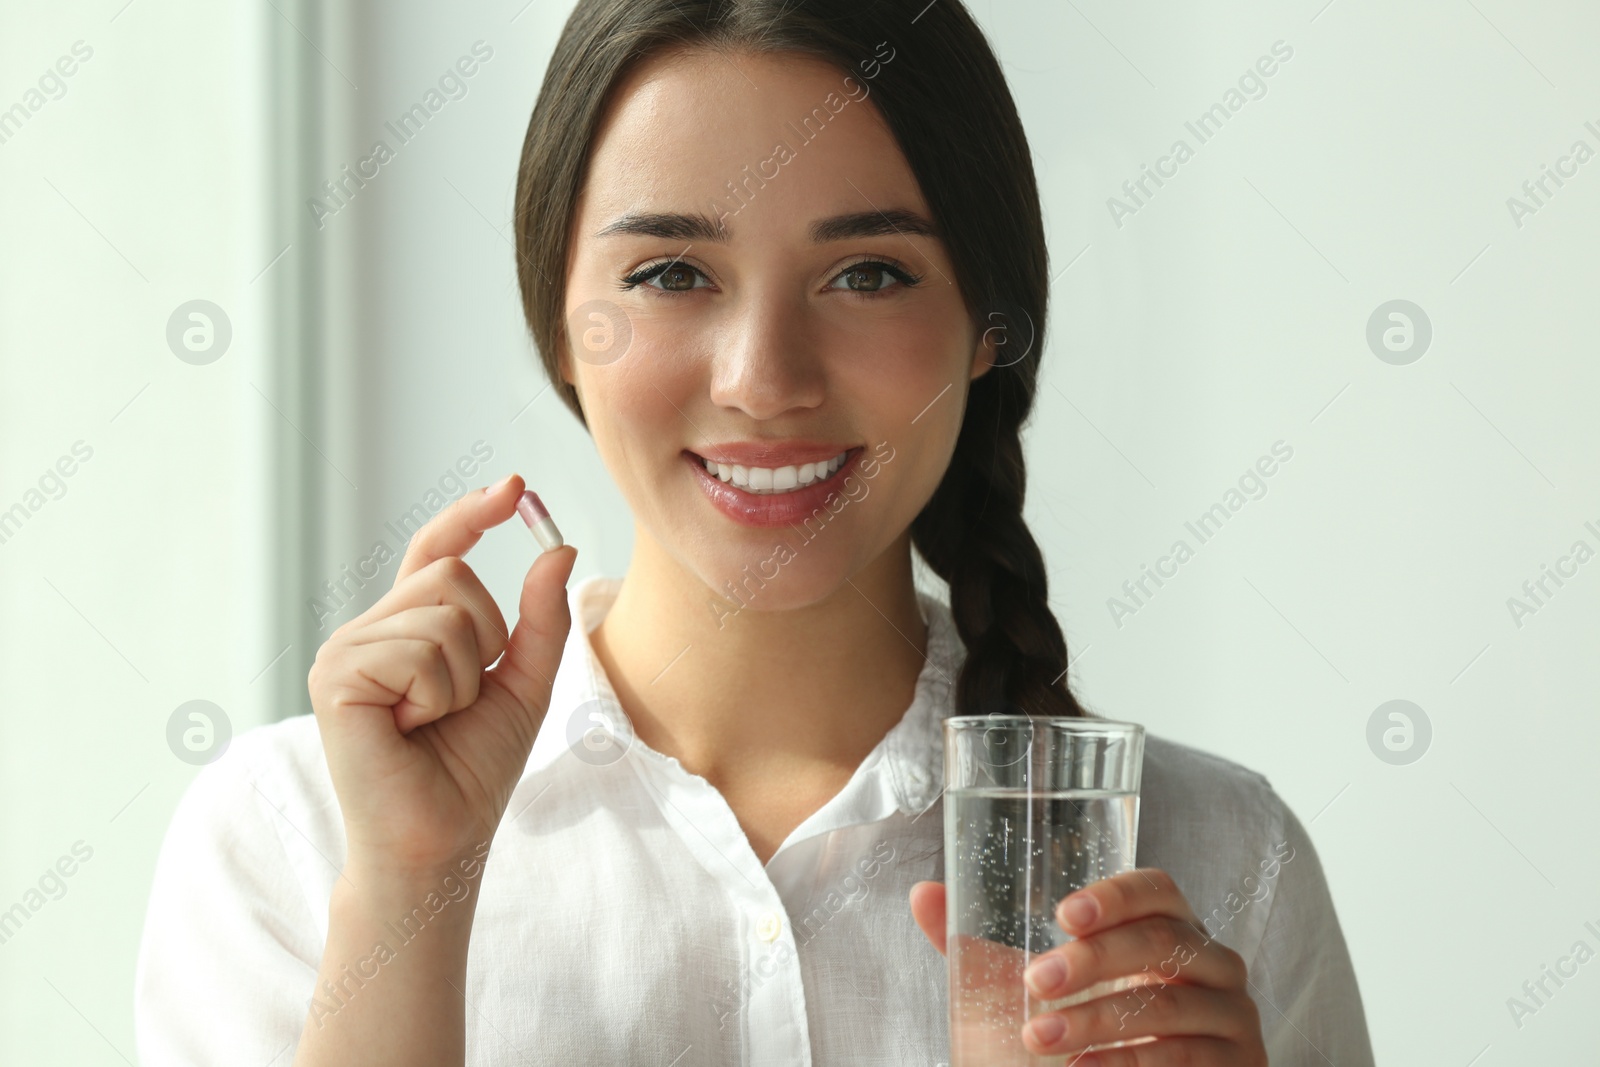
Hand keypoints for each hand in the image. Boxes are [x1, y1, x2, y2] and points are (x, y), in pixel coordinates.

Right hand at [307, 473, 576, 876]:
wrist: (441, 841)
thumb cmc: (473, 771)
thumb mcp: (525, 684)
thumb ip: (540, 620)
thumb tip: (557, 547)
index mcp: (406, 630)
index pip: (436, 552)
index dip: (471, 515)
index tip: (514, 486)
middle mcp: (368, 632)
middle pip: (451, 577)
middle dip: (484, 639)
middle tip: (459, 701)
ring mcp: (344, 651)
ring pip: (441, 612)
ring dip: (463, 676)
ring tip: (432, 721)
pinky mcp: (335, 677)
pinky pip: (419, 650)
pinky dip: (437, 695)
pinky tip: (409, 730)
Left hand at [910, 869, 1266, 1064]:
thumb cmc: (1081, 1041)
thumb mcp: (1027, 994)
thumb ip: (978, 947)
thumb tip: (924, 894)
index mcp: (1168, 929)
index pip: (1157, 890)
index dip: (1116, 894)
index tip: (1063, 914)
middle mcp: (1212, 965)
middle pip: (1162, 940)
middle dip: (1094, 961)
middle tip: (1036, 982)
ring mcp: (1233, 1019)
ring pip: (1170, 1004)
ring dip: (1100, 1021)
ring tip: (1042, 1039)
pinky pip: (1188, 1060)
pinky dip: (1130, 1065)